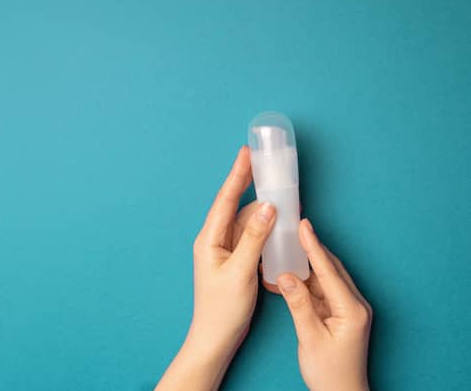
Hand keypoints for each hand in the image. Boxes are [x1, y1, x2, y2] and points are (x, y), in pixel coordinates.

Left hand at [157, 146, 275, 389]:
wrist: (216, 336)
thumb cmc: (223, 308)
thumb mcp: (241, 271)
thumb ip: (255, 237)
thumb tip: (269, 207)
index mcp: (209, 239)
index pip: (225, 199)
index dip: (238, 174)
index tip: (247, 152)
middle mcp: (214, 240)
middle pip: (236, 204)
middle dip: (252, 184)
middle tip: (268, 164)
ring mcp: (225, 250)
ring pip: (246, 220)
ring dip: (263, 207)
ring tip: (281, 191)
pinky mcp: (235, 260)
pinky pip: (251, 235)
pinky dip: (265, 226)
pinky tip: (278, 221)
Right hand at [274, 219, 371, 390]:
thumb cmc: (329, 372)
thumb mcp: (309, 337)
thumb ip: (298, 304)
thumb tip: (285, 276)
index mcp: (351, 309)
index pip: (328, 270)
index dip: (314, 246)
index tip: (303, 225)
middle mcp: (354, 305)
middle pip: (330, 269)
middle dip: (311, 248)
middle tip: (295, 228)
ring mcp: (348, 310)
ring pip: (325, 278)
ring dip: (306, 265)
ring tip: (287, 248)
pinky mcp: (340, 315)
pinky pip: (321, 291)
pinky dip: (304, 283)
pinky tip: (288, 277)